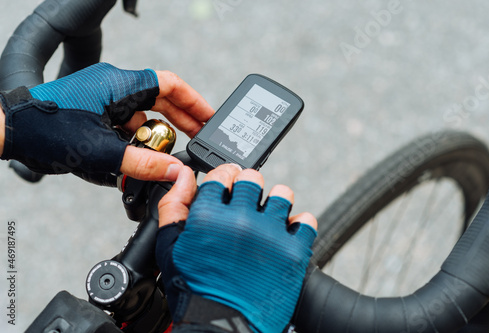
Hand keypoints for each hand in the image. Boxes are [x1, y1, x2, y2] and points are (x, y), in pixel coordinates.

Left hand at [0, 63, 213, 181]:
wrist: (11, 132)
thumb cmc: (47, 131)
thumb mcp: (102, 152)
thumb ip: (144, 164)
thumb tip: (176, 171)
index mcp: (119, 85)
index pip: (170, 85)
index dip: (194, 102)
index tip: (209, 119)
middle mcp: (114, 87)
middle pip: (161, 100)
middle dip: (181, 122)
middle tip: (199, 140)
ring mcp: (105, 99)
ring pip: (144, 115)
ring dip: (156, 135)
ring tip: (167, 157)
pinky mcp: (97, 112)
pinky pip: (126, 124)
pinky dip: (136, 141)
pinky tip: (140, 160)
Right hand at [156, 164, 316, 332]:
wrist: (221, 327)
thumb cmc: (195, 290)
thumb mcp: (170, 247)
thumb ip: (175, 205)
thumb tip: (183, 176)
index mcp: (208, 216)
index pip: (223, 173)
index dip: (224, 179)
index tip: (227, 188)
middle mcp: (240, 219)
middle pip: (253, 178)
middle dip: (247, 188)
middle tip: (245, 205)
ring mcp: (270, 235)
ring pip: (282, 193)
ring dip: (275, 202)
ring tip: (267, 219)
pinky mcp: (293, 252)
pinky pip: (306, 220)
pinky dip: (298, 224)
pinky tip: (285, 234)